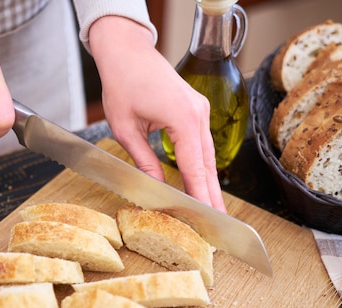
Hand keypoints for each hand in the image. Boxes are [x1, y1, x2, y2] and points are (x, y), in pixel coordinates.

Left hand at [88, 16, 225, 211]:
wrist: (127, 51)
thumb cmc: (122, 83)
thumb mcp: (126, 128)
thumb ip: (143, 161)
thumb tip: (155, 187)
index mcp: (182, 118)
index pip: (195, 166)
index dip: (200, 195)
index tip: (207, 217)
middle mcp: (198, 113)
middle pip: (208, 163)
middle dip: (212, 194)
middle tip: (219, 222)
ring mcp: (200, 109)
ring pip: (208, 153)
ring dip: (209, 180)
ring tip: (212, 208)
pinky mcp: (195, 108)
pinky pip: (202, 142)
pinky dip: (202, 163)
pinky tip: (201, 180)